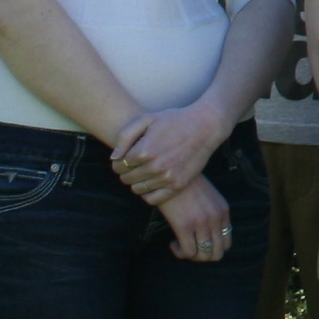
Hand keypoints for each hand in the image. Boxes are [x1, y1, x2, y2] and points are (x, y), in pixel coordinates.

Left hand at [110, 104, 230, 205]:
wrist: (205, 127)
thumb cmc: (174, 120)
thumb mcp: (147, 119)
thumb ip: (125, 137)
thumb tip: (114, 158)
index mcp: (144, 151)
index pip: (118, 165)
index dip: (118, 162)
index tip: (125, 158)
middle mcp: (154, 167)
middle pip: (126, 179)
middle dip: (126, 172)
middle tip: (133, 165)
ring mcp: (167, 178)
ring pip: (137, 189)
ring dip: (136, 182)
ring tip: (143, 172)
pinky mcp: (177, 186)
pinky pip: (153, 199)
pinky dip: (148, 193)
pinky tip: (151, 182)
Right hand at [156, 175, 235, 261]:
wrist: (170, 172)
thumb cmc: (185, 184)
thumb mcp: (208, 196)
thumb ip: (213, 213)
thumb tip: (207, 234)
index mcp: (223, 211)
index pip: (227, 243)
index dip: (212, 248)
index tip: (199, 241)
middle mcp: (216, 218)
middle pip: (217, 253)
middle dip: (203, 256)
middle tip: (190, 247)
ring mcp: (201, 223)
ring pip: (203, 256)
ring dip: (191, 256)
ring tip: (180, 245)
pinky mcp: (184, 225)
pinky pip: (188, 252)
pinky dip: (180, 252)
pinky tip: (173, 243)